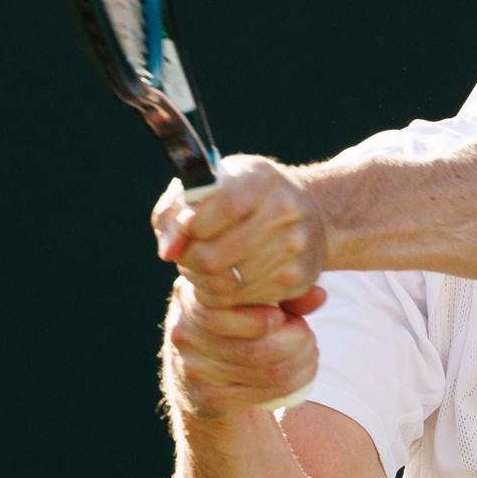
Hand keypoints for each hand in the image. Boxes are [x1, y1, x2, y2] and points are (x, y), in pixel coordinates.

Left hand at [151, 154, 327, 308]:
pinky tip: (221, 277)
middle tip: (185, 255)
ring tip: (200, 266)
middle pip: (216, 255)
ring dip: (201, 280)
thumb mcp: (205, 188)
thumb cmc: (242, 196)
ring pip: (225, 283)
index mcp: (261, 177)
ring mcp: (294, 247)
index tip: (185, 227)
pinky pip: (242, 300)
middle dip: (189, 260)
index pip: (224, 206)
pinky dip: (221, 294)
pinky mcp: (297, 279)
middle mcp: (285, 210)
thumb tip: (168, 251)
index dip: (193, 225)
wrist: (308, 211)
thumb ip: (173, 212)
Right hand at [161, 276, 327, 417]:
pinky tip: (302, 375)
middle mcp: (183, 330)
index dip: (270, 312)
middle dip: (298, 341)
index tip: (286, 316)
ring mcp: (192, 367)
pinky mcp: (206, 398)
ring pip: (265, 368)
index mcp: (190, 294)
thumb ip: (284, 294)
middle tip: (310, 337)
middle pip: (256, 341)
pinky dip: (292, 384)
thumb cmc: (233, 330)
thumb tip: (319, 296)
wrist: (201, 384)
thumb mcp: (252, 304)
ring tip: (311, 354)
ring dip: (301, 363)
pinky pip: (261, 392)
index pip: (234, 302)